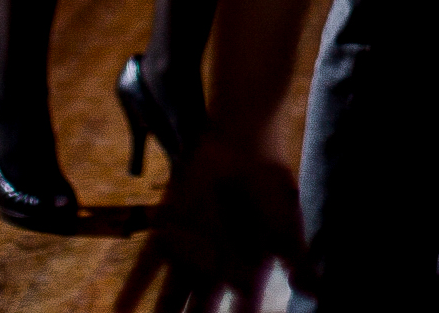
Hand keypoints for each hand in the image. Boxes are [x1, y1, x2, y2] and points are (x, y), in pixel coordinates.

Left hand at [116, 132, 307, 312]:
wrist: (242, 142)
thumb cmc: (270, 184)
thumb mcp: (287, 225)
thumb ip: (297, 262)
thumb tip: (318, 295)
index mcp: (246, 267)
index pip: (242, 309)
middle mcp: (215, 265)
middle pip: (200, 311)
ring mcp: (188, 252)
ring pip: (170, 298)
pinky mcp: (167, 232)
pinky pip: (146, 267)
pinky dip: (133, 289)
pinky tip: (120, 308)